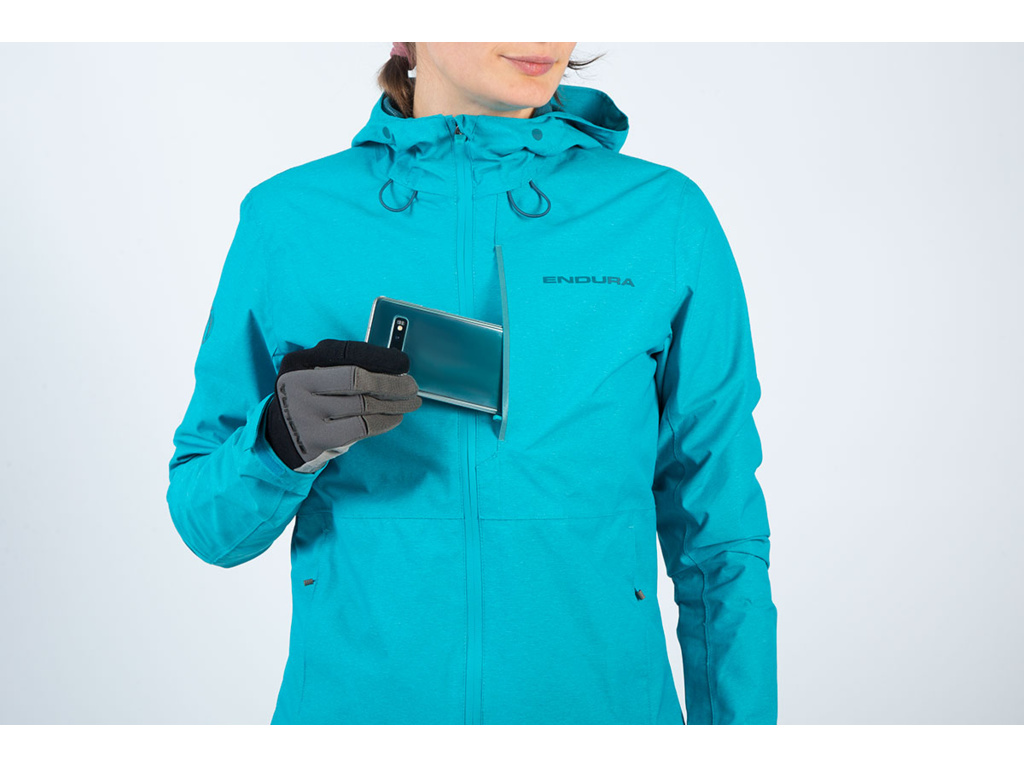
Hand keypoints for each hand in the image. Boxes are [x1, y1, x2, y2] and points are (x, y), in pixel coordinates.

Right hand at [263, 339, 421, 472]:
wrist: (281, 437)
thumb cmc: (309, 399)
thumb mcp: (314, 373)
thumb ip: (343, 365)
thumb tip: (392, 366)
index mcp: (298, 362)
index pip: (346, 353)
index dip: (379, 357)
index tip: (404, 364)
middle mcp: (297, 385)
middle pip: (357, 379)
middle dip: (391, 383)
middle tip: (412, 387)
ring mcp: (305, 414)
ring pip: (363, 405)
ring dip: (394, 404)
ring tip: (410, 403)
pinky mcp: (316, 439)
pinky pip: (362, 427)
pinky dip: (385, 421)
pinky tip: (395, 418)